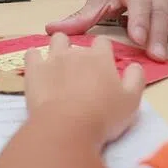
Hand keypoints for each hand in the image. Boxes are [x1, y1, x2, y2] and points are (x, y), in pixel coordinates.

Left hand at [25, 34, 143, 144]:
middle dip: (79, 53)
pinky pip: (32, 54)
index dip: (103, 52)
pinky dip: (35, 58)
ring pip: (56, 40)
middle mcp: (76, 53)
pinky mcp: (34, 70)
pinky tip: (38, 69)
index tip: (103, 66)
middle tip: (81, 75)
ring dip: (58, 48)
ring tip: (59, 66)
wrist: (67, 127)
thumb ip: (136, 79)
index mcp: (100, 58)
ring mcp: (53, 59)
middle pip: (78, 42)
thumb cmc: (104, 116)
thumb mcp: (132, 101)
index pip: (103, 42)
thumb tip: (134, 66)